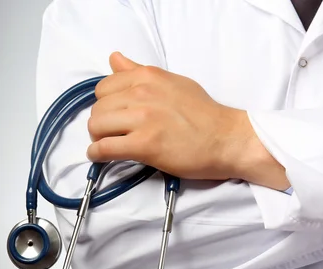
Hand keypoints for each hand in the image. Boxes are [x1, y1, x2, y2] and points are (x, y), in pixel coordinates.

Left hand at [86, 52, 288, 188]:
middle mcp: (142, 93)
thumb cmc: (204, 114)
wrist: (226, 139)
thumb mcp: (172, 82)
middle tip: (114, 133)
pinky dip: (97, 155)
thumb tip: (114, 58)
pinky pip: (105, 148)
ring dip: (98, 139)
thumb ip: (140, 72)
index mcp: (147, 76)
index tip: (115, 116)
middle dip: (102, 123)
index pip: (104, 87)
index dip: (106, 104)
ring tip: (111, 144)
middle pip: (98, 108)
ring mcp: (142, 119)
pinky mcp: (144, 145)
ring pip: (96, 127)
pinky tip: (102, 157)